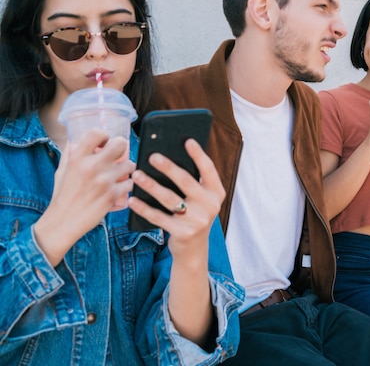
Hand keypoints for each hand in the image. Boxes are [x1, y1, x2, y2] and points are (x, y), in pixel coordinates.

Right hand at [35, 129, 134, 264]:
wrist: (64, 221)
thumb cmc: (63, 195)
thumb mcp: (62, 170)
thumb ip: (70, 154)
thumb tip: (76, 140)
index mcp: (78, 158)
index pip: (97, 133)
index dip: (105, 136)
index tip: (105, 143)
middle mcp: (91, 167)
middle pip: (120, 144)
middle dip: (122, 149)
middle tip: (119, 157)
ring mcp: (104, 181)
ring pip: (130, 164)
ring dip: (127, 169)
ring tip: (119, 174)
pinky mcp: (113, 195)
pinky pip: (130, 183)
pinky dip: (127, 185)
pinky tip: (120, 188)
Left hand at [128, 139, 225, 259]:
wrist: (194, 249)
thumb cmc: (193, 214)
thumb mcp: (200, 199)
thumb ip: (193, 182)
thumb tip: (169, 157)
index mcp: (216, 193)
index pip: (209, 170)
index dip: (199, 155)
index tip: (187, 140)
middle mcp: (210, 206)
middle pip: (186, 182)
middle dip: (169, 167)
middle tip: (152, 156)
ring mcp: (198, 221)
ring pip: (169, 199)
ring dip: (151, 185)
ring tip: (137, 175)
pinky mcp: (183, 233)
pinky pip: (159, 217)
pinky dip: (144, 208)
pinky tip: (133, 199)